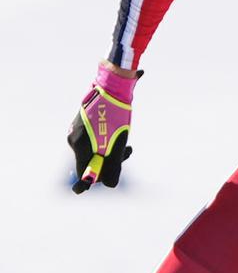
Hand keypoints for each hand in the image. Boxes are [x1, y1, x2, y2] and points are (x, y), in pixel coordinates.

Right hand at [68, 63, 141, 193]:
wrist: (113, 86)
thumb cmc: (117, 114)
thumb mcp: (118, 142)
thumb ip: (112, 165)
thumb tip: (109, 185)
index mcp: (80, 145)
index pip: (82, 172)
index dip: (91, 181)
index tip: (93, 186)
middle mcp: (74, 139)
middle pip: (90, 162)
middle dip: (108, 163)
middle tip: (127, 153)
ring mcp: (77, 132)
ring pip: (93, 151)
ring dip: (110, 152)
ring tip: (128, 146)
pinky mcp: (82, 126)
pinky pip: (93, 141)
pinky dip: (105, 142)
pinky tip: (119, 135)